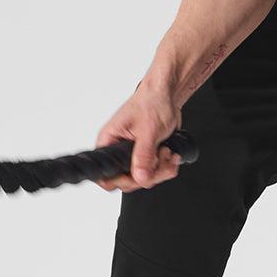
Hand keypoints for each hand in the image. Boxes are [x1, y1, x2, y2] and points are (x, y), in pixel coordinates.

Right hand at [94, 76, 184, 191]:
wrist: (168, 95)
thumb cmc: (152, 101)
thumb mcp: (148, 130)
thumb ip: (143, 156)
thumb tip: (140, 177)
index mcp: (109, 142)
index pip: (105, 175)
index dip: (121, 181)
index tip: (139, 177)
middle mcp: (117, 150)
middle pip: (128, 181)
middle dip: (150, 174)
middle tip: (162, 159)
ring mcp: (132, 154)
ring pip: (144, 178)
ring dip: (161, 170)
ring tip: (168, 153)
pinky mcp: (146, 156)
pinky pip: (154, 172)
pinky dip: (166, 167)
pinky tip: (171, 155)